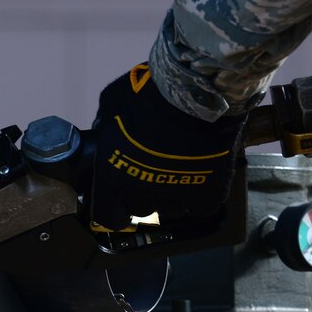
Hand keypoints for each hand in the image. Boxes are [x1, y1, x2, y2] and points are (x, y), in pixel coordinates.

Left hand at [90, 64, 246, 230]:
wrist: (194, 96)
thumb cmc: (148, 96)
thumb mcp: (112, 102)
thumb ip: (105, 122)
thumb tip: (104, 128)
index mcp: (113, 178)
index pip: (107, 214)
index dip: (112, 207)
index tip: (118, 198)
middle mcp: (141, 196)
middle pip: (140, 207)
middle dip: (142, 190)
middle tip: (152, 166)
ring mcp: (175, 199)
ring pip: (170, 206)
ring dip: (170, 190)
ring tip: (178, 166)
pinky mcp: (207, 196)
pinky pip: (200, 205)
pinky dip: (200, 194)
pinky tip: (200, 176)